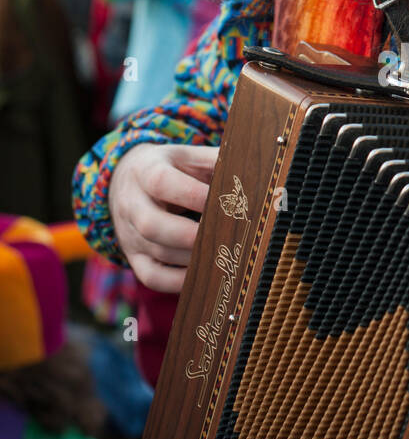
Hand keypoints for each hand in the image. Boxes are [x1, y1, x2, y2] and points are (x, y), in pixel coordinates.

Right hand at [108, 143, 218, 291]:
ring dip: (193, 258)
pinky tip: (205, 274)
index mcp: (145, 171)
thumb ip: (215, 160)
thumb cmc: (170, 169)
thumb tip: (252, 173)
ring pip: (158, 253)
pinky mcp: (133, 256)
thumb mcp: (188, 156)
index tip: (227, 203)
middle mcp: (131, 204)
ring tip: (225, 255)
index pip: (162, 182)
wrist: (126, 181)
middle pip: (151, 224)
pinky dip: (179, 282)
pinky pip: (152, 277)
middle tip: (225, 238)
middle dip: (190, 235)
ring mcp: (129, 233)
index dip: (193, 195)